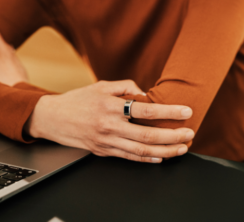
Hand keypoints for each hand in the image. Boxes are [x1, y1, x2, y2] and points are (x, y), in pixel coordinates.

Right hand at [25, 80, 194, 162]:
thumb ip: (125, 87)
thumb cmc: (76, 100)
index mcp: (110, 106)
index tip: (186, 111)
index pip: (146, 110)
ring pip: (141, 150)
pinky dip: (147, 159)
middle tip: (190, 134)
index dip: (169, 111)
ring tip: (181, 148)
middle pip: (148, 135)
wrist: (53, 118)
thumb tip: (145, 94)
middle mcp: (109, 126)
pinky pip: (128, 157)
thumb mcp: (100, 86)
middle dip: (173, 136)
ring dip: (165, 151)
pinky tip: (159, 157)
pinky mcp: (103, 151)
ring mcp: (106, 141)